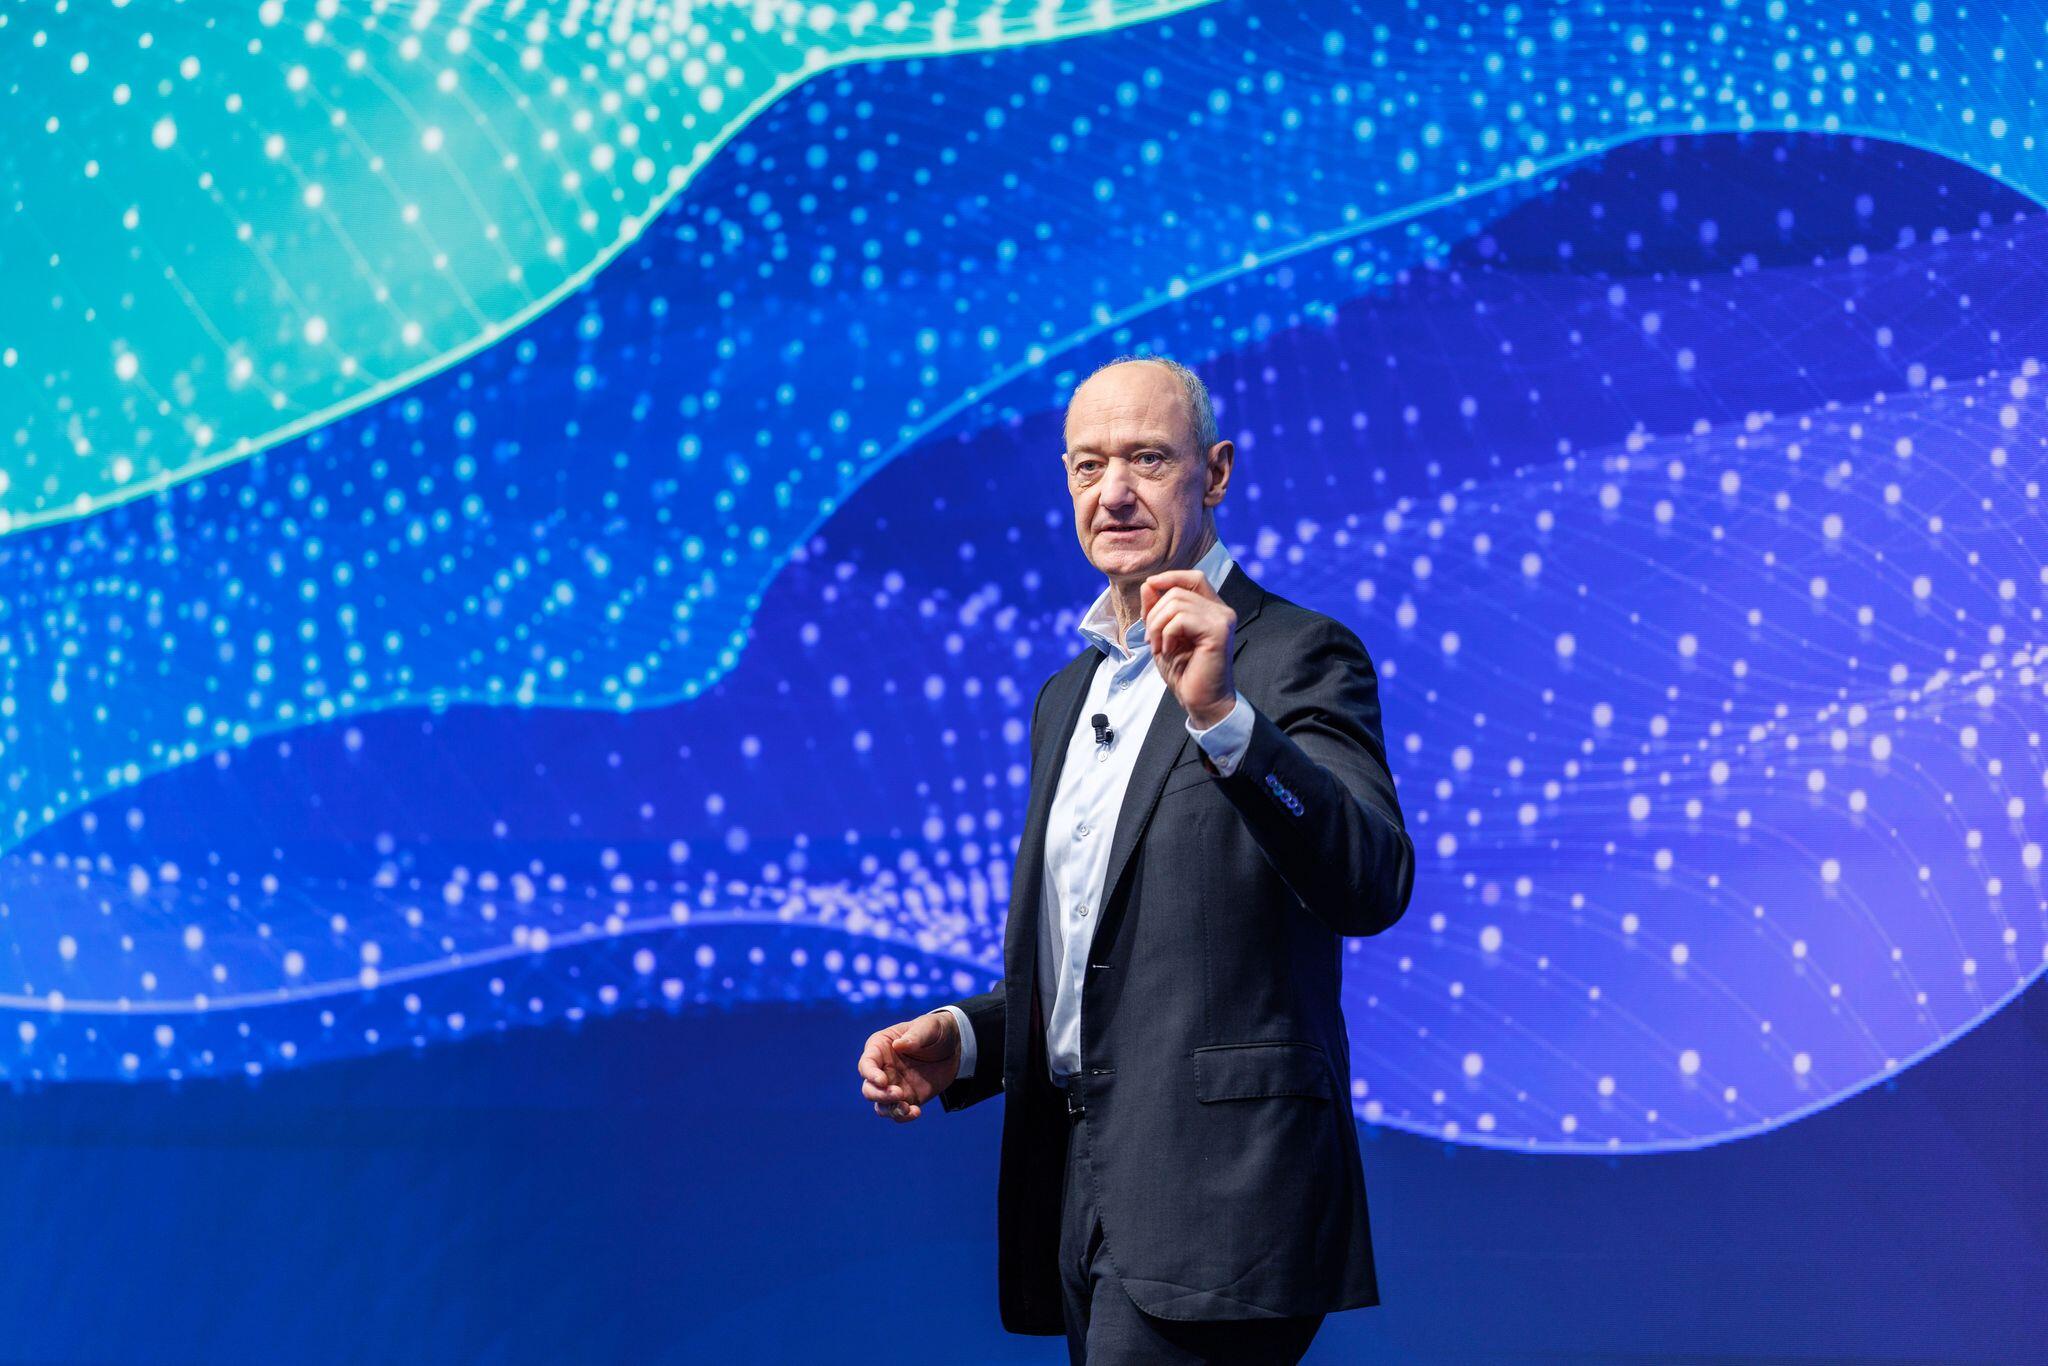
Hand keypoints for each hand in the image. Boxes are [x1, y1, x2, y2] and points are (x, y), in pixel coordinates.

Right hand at [857, 1010, 961, 1122]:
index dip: (870, 1074)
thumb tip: (898, 1045)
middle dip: (879, 1095)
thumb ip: (915, 1036)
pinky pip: (898, 1113)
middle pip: (869, 1089)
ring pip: (880, 1105)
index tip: (882, 1081)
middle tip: (898, 1093)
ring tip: (907, 1108)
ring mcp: (893, 1086)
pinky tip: (916, 1112)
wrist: (955, 1047)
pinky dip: (903, 1116)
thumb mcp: (929, 1027)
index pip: (866, 1064)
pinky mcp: (907, 1098)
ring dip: (890, 1109)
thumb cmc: (935, 1030)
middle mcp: (882, 1069)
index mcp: (880, 1048)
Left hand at [1141, 568, 1235, 727]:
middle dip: (1154, 613)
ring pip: (1176, 602)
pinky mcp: (1218, 631)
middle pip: (1177, 591)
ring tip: (1159, 647)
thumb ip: (1157, 609)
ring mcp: (1222, 619)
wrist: (1201, 702)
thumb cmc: (1184, 672)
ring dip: (1158, 626)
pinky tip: (1169, 651)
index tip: (1149, 589)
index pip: (1194, 577)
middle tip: (1151, 640)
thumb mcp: (1163, 635)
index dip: (1170, 577)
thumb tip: (1148, 584)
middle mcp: (1221, 610)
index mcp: (1212, 609)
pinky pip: (1181, 619)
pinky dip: (1167, 635)